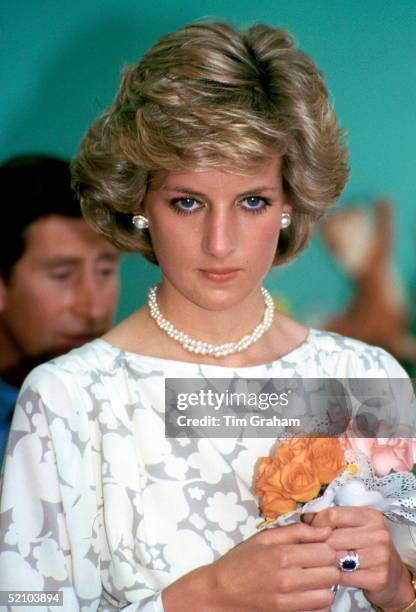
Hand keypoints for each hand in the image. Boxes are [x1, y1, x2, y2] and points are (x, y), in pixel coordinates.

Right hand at [163, 522, 339, 610]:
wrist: (221, 590)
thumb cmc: (242, 559)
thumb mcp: (265, 537)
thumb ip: (296, 531)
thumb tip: (325, 528)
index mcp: (282, 554)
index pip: (326, 551)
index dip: (328, 547)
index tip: (321, 546)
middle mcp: (288, 579)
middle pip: (331, 573)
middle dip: (330, 565)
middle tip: (319, 561)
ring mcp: (288, 601)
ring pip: (329, 595)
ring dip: (326, 585)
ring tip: (315, 577)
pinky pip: (318, 611)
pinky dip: (319, 602)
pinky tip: (309, 592)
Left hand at [303, 507, 414, 610]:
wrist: (393, 578)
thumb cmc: (367, 548)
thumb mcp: (355, 528)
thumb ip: (333, 519)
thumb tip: (305, 516)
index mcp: (370, 516)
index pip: (332, 514)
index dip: (316, 522)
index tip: (311, 530)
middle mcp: (378, 534)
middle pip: (332, 537)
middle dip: (319, 545)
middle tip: (312, 549)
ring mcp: (380, 556)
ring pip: (336, 557)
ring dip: (325, 562)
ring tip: (320, 562)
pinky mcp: (378, 578)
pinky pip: (344, 576)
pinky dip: (333, 577)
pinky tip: (331, 574)